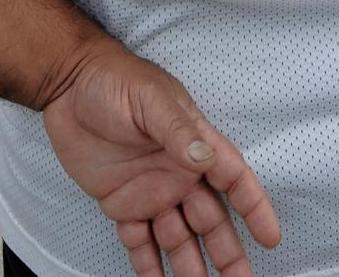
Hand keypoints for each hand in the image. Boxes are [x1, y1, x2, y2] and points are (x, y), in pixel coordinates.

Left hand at [41, 40, 281, 276]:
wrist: (68, 85)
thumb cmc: (114, 80)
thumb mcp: (149, 99)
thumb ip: (176, 129)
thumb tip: (205, 156)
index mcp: (192, 144)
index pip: (232, 179)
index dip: (254, 207)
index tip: (270, 237)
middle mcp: (177, 173)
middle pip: (211, 220)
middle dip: (228, 253)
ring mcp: (150, 191)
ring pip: (178, 238)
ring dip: (191, 266)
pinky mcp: (121, 204)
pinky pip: (139, 242)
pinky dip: (149, 266)